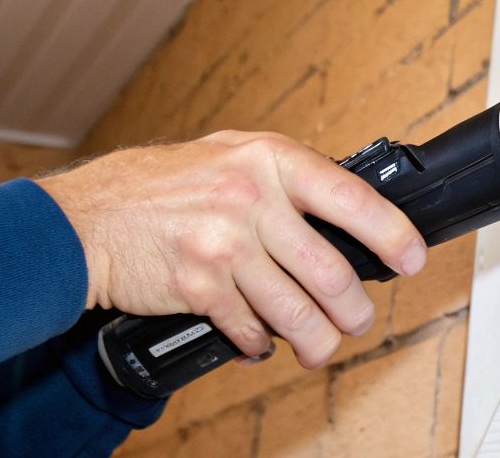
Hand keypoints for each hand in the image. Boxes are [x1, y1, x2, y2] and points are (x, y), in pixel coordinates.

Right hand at [37, 130, 426, 367]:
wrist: (88, 218)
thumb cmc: (160, 184)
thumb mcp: (229, 153)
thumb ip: (282, 176)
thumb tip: (341, 213)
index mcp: (270, 160)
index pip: (351, 198)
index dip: (391, 233)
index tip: (412, 258)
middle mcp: (251, 200)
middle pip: (330, 271)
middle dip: (354, 309)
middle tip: (358, 320)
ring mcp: (224, 245)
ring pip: (296, 311)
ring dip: (317, 338)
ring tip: (321, 345)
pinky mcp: (199, 287)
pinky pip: (250, 329)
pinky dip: (260, 344)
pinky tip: (261, 342)